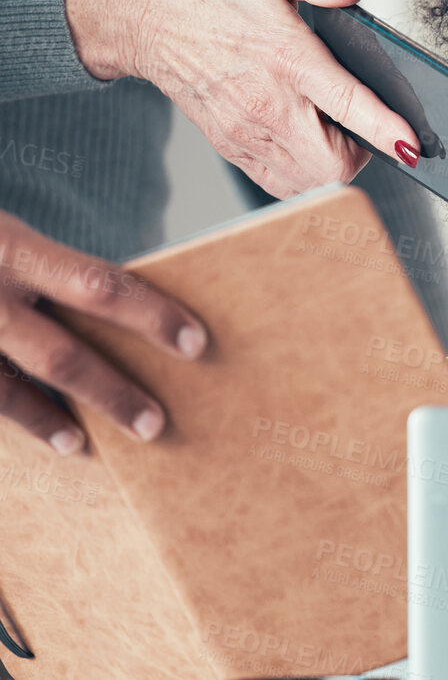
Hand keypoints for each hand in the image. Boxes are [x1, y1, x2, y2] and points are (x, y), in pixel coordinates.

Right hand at [0, 211, 208, 453]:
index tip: (197, 342)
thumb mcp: (5, 236)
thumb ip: (47, 272)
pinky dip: (6, 411)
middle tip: (156, 424)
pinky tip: (28, 431)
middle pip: (59, 356)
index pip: (100, 285)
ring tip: (81, 443)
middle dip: (112, 394)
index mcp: (12, 247)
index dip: (153, 315)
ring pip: (5, 391)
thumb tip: (121, 314)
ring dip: (45, 421)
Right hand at [65, 0, 420, 197]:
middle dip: (363, 150)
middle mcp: (264, 102)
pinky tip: (305, 138)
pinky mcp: (231, 146)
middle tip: (360, 121)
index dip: (385, 129)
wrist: (140, 12)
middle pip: (335, 163)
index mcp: (284, 56)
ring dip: (334, 164)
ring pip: (311, 181)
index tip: (412, 147)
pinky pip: (282, 183)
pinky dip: (305, 173)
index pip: (346, 104)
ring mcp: (245, 131)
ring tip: (329, 126)